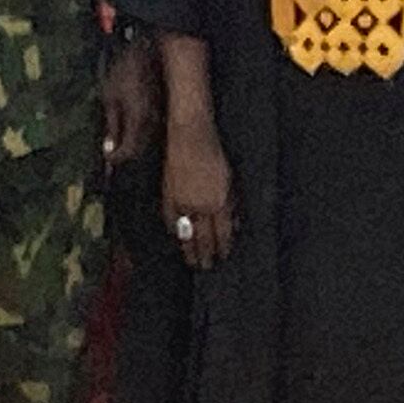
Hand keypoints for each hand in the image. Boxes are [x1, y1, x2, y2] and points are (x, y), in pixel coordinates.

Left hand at [100, 43, 158, 170]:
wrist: (148, 50)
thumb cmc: (125, 71)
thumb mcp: (110, 97)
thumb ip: (111, 126)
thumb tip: (109, 149)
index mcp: (138, 121)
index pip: (129, 153)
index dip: (115, 159)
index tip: (107, 158)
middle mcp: (153, 122)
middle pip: (140, 150)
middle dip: (124, 153)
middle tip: (111, 150)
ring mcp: (160, 116)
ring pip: (147, 141)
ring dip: (133, 143)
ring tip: (119, 137)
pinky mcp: (162, 110)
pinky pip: (151, 129)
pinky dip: (140, 133)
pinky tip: (130, 124)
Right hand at [162, 122, 234, 267]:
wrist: (190, 136)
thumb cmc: (214, 153)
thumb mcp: (231, 180)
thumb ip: (232, 205)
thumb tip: (235, 225)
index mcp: (220, 202)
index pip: (222, 234)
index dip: (223, 248)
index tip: (223, 256)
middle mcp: (201, 206)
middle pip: (203, 239)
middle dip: (206, 255)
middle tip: (206, 267)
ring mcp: (182, 202)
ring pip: (186, 234)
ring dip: (189, 249)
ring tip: (191, 261)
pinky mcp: (168, 196)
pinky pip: (171, 220)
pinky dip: (174, 230)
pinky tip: (176, 237)